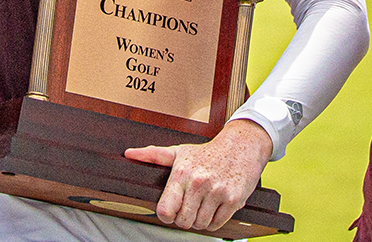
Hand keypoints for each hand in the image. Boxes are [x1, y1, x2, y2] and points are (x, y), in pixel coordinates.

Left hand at [124, 119, 272, 231]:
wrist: (241, 146)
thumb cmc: (207, 153)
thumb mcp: (180, 151)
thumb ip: (153, 155)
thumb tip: (129, 153)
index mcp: (182, 173)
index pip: (165, 210)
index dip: (166, 215)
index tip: (171, 210)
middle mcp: (199, 183)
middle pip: (183, 222)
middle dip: (185, 218)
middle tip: (190, 207)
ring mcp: (217, 192)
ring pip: (200, 225)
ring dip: (200, 220)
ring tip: (203, 204)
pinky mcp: (233, 200)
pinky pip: (216, 225)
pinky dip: (214, 221)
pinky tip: (215, 206)